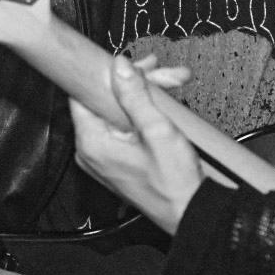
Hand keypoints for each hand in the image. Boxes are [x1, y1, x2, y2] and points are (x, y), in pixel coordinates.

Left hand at [72, 55, 204, 233]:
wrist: (191, 213)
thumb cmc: (174, 184)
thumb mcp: (158, 130)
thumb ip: (136, 95)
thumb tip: (119, 67)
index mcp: (92, 142)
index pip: (83, 92)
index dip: (106, 72)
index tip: (127, 61)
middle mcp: (92, 150)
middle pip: (106, 99)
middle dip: (139, 83)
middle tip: (167, 76)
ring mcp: (104, 156)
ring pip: (118, 110)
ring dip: (147, 95)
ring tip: (175, 86)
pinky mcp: (118, 160)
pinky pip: (124, 126)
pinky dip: (145, 112)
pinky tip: (166, 104)